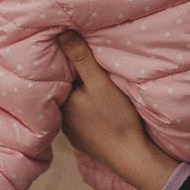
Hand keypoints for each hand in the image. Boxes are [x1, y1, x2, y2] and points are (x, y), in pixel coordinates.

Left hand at [57, 30, 180, 189]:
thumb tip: (61, 33)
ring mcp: (70, 129)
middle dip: (73, 74)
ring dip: (80, 92)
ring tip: (91, 80)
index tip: (73, 43)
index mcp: (61, 99)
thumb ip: (81, 58)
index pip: (58, 71)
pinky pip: (80, 116)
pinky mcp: (82, 138)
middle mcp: (60, 115)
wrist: (130, 156)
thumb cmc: (116, 117)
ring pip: (73, 101)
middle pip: (66, 86)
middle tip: (87, 59)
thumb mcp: (100, 82)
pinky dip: (86, 108)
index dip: (66, 57)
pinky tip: (96, 105)